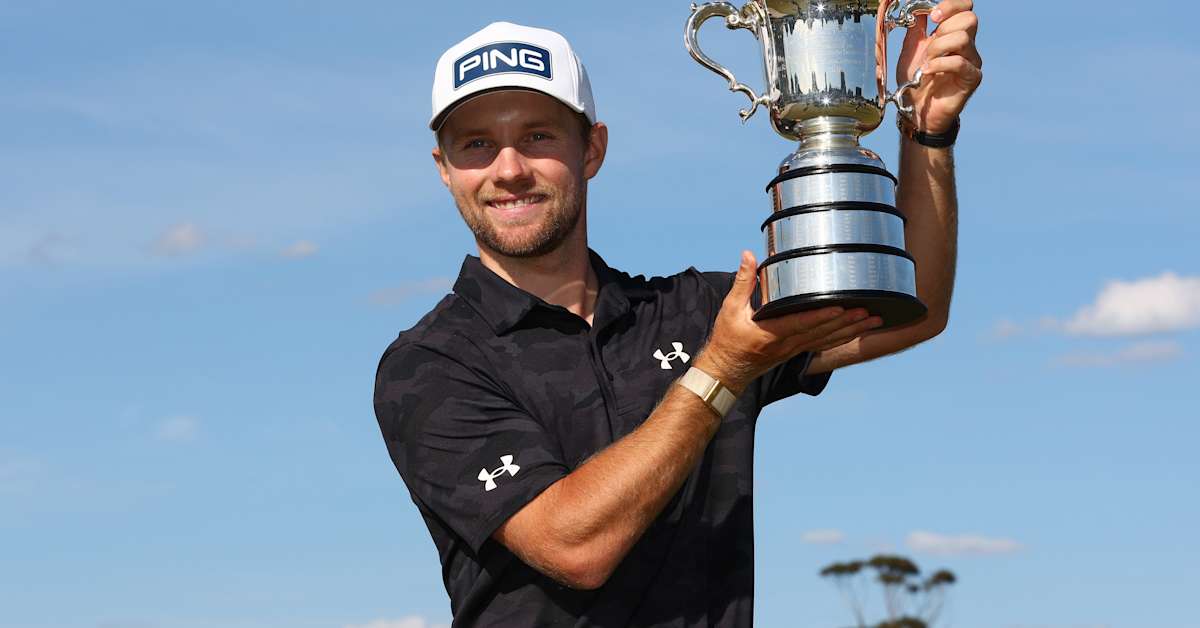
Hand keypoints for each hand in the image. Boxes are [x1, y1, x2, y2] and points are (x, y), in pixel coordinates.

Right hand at [695, 251, 883, 392]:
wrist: (726, 371)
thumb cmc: (728, 340)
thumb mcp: (730, 309)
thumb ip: (743, 281)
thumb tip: (748, 256)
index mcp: (771, 333)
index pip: (801, 323)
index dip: (822, 316)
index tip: (840, 307)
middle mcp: (787, 344)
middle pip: (823, 333)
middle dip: (847, 322)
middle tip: (869, 311)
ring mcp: (794, 350)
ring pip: (828, 340)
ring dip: (852, 330)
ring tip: (873, 320)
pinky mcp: (796, 351)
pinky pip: (824, 344)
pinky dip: (843, 338)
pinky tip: (857, 331)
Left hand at [896, 0, 982, 133]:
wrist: (916, 109)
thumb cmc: (915, 79)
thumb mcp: (911, 48)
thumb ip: (917, 27)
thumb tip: (917, 8)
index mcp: (954, 33)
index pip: (966, 7)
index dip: (952, 5)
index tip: (933, 16)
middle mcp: (967, 45)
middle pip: (969, 19)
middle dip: (943, 28)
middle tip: (929, 44)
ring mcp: (972, 61)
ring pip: (963, 38)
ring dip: (938, 48)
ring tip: (926, 62)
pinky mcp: (972, 78)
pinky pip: (960, 63)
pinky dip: (939, 64)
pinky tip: (926, 72)